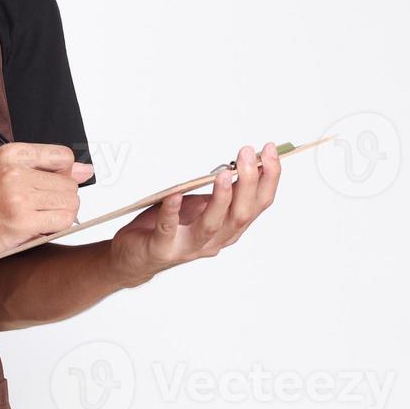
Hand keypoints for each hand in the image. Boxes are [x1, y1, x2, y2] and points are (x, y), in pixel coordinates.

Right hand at [0, 142, 93, 264]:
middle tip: (41, 209)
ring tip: (38, 219)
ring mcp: (18, 197)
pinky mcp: (21, 222)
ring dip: (60, 216)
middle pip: (69, 184)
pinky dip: (55, 228)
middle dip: (62, 199)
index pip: (63, 157)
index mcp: (11, 154)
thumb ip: (44, 168)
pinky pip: (62, 223)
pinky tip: (36, 229)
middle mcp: (15, 172)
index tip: (52, 186)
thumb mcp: (4, 171)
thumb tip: (85, 170)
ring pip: (69, 204)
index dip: (65, 174)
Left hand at [109, 142, 280, 286]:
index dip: (269, 178)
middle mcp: (215, 240)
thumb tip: (241, 163)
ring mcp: (189, 246)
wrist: (138, 257)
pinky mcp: (163, 248)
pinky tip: (175, 194)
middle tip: (248, 155)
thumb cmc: (170, 227)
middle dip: (248, 183)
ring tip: (224, 175)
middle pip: (241, 215)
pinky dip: (172, 211)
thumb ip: (221, 191)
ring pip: (212, 225)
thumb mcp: (201, 205)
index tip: (271, 151)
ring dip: (221, 199)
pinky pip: (168, 228)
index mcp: (229, 228)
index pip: (259, 204)